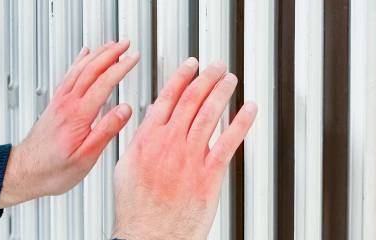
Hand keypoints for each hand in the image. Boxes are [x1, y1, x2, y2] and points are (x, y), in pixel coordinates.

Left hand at [0, 40, 139, 207]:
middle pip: (91, 69)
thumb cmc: (53, 169)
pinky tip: (83, 56)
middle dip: (111, 53)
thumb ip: (106, 131)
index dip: (121, 67)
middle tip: (126, 43)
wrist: (24, 172)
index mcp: (78, 115)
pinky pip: (69, 76)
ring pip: (80, 69)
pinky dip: (78, 62)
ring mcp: (60, 102)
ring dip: (97, 54)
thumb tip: (125, 110)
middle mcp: (67, 104)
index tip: (134, 58)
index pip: (104, 83)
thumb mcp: (86, 157)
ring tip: (111, 45)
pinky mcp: (56, 104)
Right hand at [112, 58, 256, 238]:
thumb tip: (149, 122)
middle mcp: (170, 144)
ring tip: (230, 79)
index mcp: (148, 140)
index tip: (190, 65)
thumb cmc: (136, 208)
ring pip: (209, 115)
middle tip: (216, 66)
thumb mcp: (126, 168)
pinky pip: (228, 143)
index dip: (181, 77)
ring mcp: (190, 158)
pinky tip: (248, 110)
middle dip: (206, 78)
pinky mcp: (209, 175)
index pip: (167, 98)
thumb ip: (140, 141)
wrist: (149, 237)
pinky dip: (241, 123)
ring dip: (222, 92)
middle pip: (191, 101)